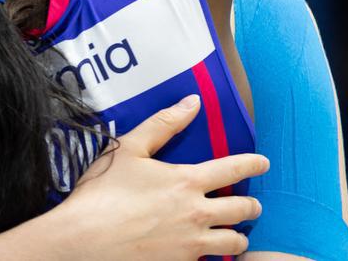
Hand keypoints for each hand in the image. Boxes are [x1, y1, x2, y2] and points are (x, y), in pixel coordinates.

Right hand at [52, 95, 268, 259]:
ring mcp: (190, 244)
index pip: (234, 169)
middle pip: (243, 210)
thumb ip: (164, 124)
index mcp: (187, 181)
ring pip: (234, 242)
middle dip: (252, 205)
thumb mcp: (130, 148)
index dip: (253, 164)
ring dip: (238, 234)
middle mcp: (197, 214)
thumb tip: (192, 102)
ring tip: (233, 231)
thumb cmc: (103, 192)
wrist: (83, 239)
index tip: (264, 163)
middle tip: (250, 203)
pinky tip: (205, 249)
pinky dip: (214, 255)